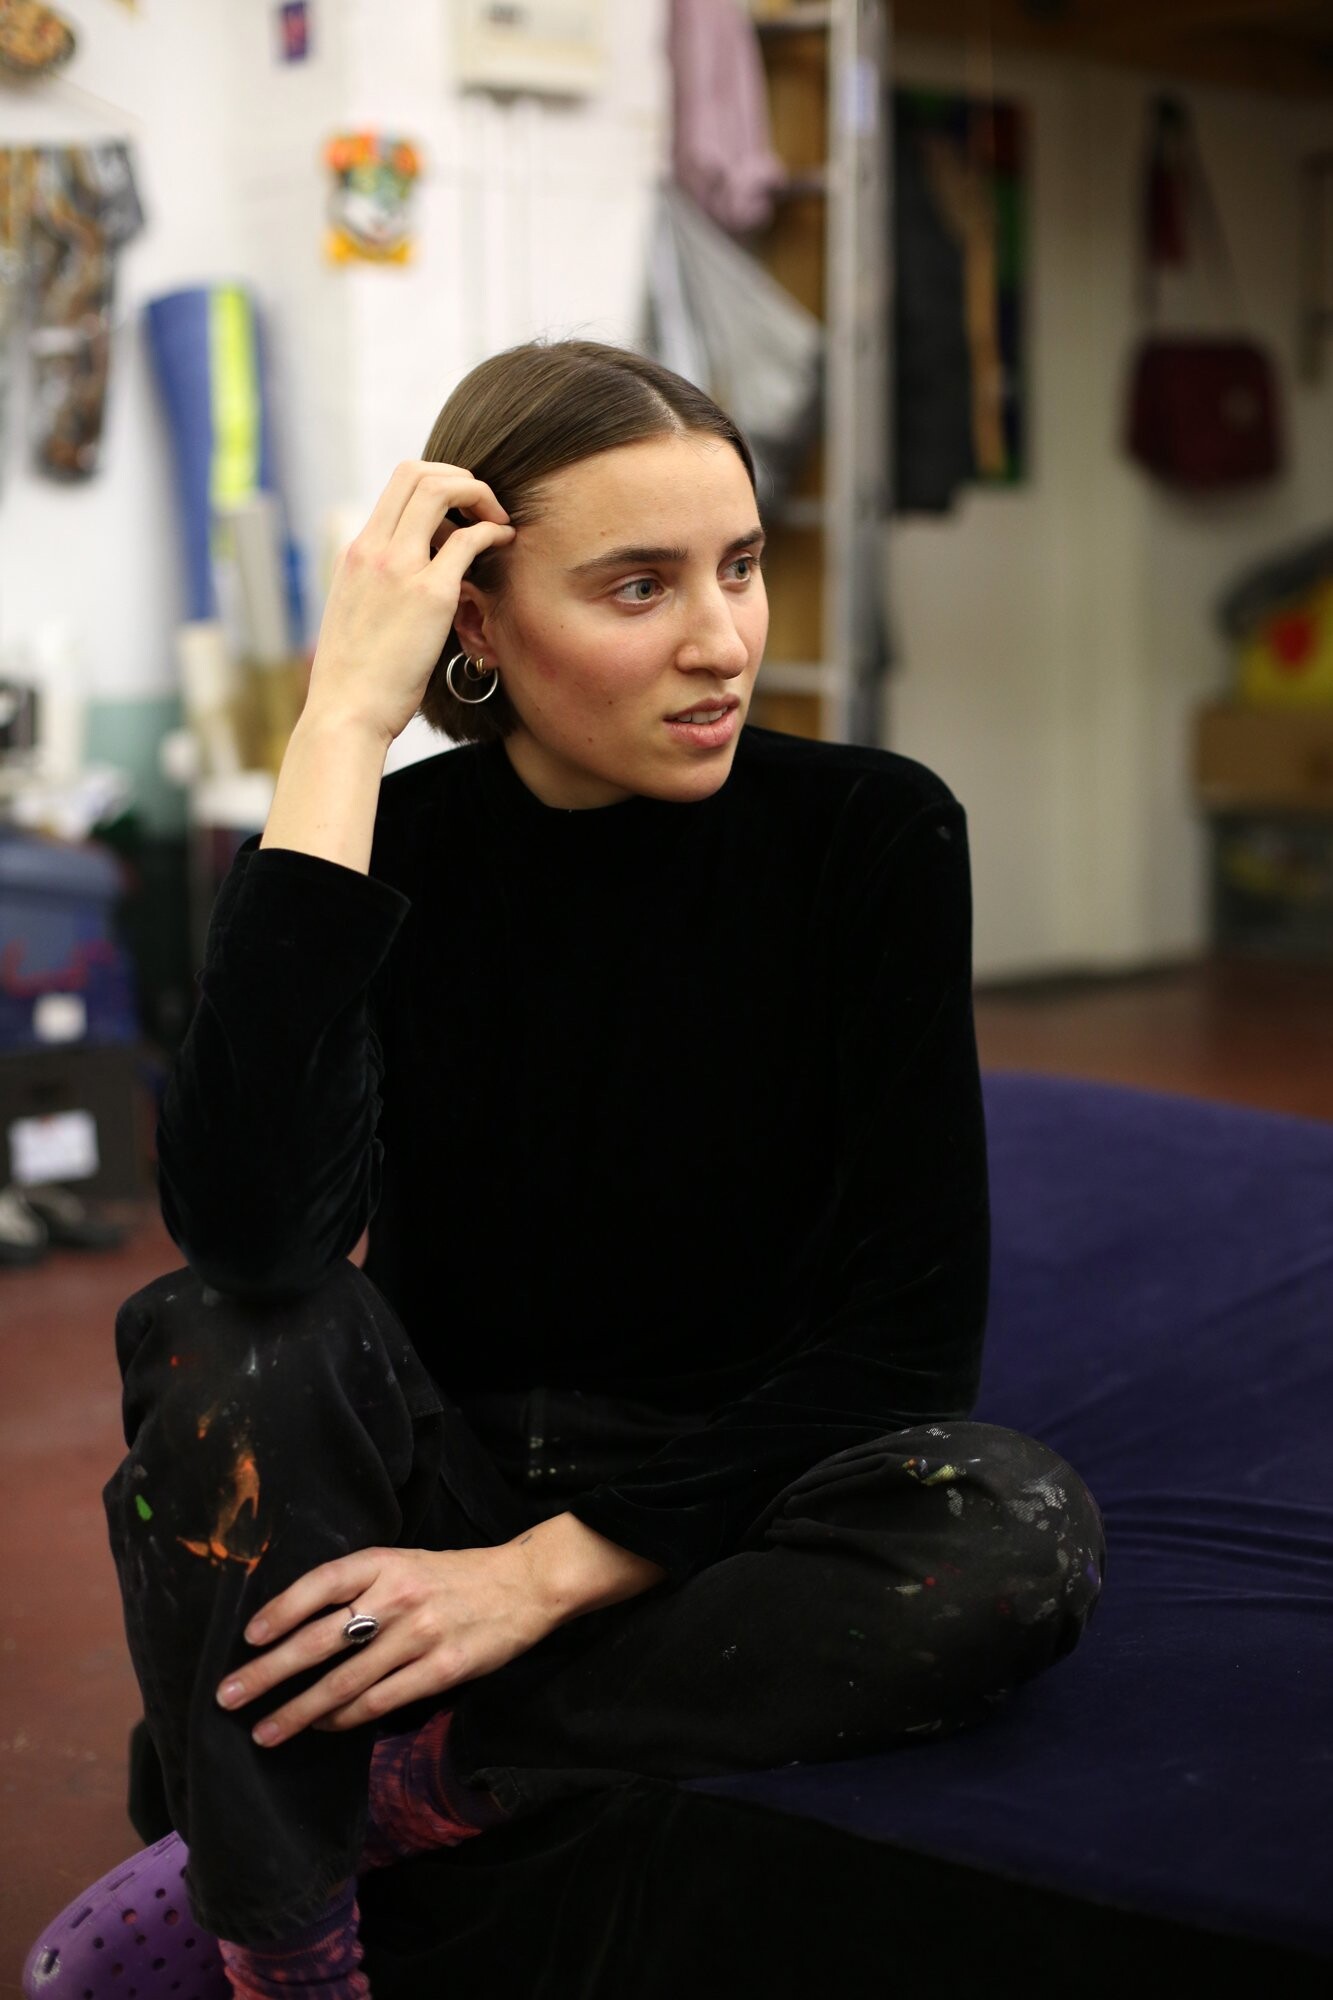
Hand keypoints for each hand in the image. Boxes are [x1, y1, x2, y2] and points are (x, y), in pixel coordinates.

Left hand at [215, 1540, 557, 1746]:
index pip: (322, 1582)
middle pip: (321, 1638)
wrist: (523, 1586)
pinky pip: (379, 1702)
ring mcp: (419, 1635)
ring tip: (264, 1731)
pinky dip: (343, 1719)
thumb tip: (298, 1626)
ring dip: (298, 1711)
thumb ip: (360, 1586)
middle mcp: (398, 1596)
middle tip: (229, 1696)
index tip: (248, 1637)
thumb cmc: (453, 1576)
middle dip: (269, 1672)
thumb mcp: (405, 1563)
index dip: (282, 1609)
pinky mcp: (441, 1671)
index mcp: (385, 1561)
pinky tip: (321, 1727)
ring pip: (344, 1681)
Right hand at [305, 460, 515, 746]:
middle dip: (460, 477)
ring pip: (440, 489)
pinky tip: (506, 543)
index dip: (438, 480)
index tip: (461, 508)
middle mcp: (373, 549)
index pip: (397, 483)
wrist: (345, 713)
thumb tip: (403, 585)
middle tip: (485, 507)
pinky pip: (468, 540)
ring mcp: (399, 568)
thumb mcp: (355, 616)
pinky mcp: (429, 595)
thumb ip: (377, 587)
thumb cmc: (355, 679)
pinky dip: (493, 531)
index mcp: (355, 552)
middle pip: (417, 472)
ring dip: (478, 495)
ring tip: (499, 521)